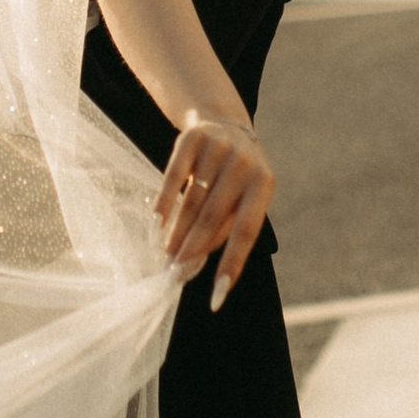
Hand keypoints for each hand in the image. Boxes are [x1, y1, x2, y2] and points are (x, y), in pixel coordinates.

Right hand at [157, 109, 274, 308]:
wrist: (223, 122)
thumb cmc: (235, 176)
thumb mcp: (243, 197)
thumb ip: (228, 226)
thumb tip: (197, 264)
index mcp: (263, 184)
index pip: (246, 232)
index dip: (231, 264)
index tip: (217, 295)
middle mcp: (244, 165)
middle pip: (213, 219)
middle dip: (193, 252)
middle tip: (176, 277)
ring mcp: (218, 149)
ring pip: (192, 201)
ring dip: (176, 235)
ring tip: (165, 259)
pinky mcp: (192, 139)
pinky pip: (173, 177)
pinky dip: (164, 203)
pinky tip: (155, 226)